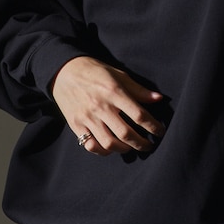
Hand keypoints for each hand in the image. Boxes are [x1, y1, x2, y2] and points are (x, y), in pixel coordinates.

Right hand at [51, 56, 165, 155]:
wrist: (64, 72)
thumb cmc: (95, 72)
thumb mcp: (118, 75)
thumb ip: (138, 90)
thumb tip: (159, 99)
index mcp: (114, 92)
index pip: (139, 115)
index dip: (153, 126)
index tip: (160, 131)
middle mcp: (101, 106)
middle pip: (126, 133)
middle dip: (142, 143)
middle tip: (149, 145)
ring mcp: (87, 117)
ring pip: (109, 143)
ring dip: (124, 149)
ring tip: (131, 146)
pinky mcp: (76, 125)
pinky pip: (91, 145)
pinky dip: (103, 151)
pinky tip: (111, 147)